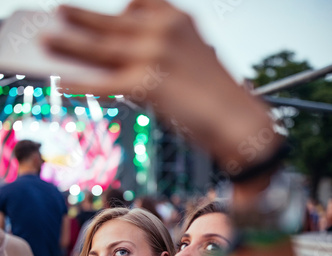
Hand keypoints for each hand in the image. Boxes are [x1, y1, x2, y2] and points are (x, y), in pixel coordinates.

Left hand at [44, 0, 278, 167]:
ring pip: (100, 48)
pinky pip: (104, 81)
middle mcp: (163, 28)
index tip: (97, 13)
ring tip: (46, 41)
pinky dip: (81, 83)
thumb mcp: (195, 57)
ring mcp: (152, 53)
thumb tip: (126, 60)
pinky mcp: (146, 83)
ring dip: (69, 45)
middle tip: (58, 12)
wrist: (240, 122)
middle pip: (111, 23)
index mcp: (178, 17)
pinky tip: (63, 83)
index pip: (137, 3)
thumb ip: (163, 49)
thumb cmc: (218, 96)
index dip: (114, 11)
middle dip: (81, 20)